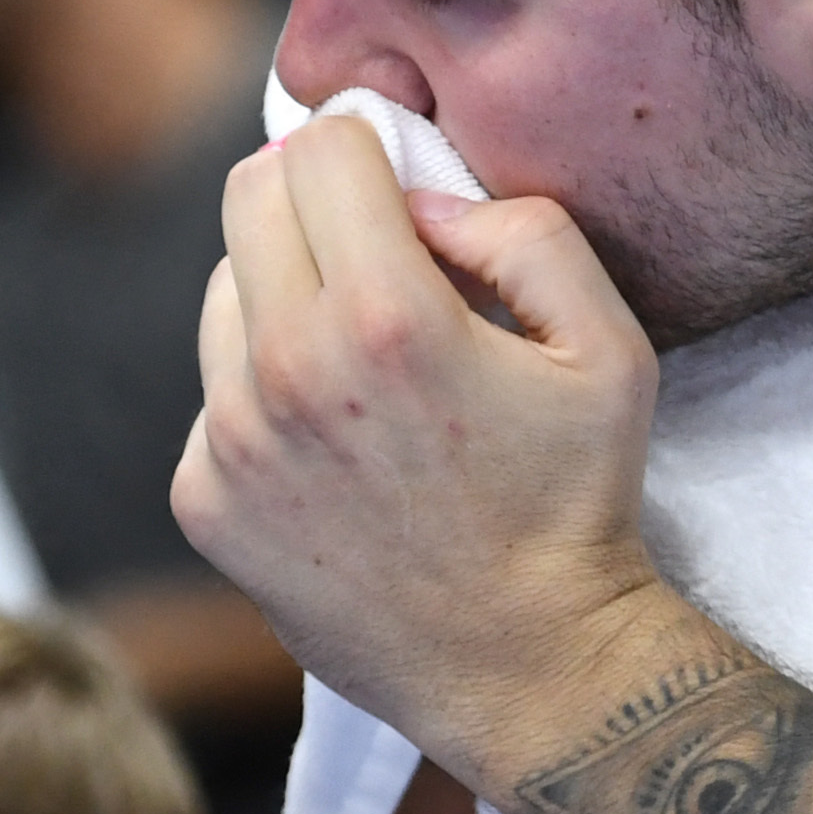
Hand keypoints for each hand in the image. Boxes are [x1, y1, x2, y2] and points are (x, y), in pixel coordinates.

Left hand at [175, 112, 670, 769]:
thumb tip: (423, 201)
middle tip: (373, 251)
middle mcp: (288, 369)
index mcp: (387, 316)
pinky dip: (262, 392)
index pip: (319, 146)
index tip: (397, 187)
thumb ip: (526, 233)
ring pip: (224, 292)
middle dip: (313, 200)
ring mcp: (231, 440)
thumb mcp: (609, 348)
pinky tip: (337, 444)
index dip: (367, 150)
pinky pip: (212, 391)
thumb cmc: (576, 505)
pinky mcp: (203, 500)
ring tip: (363, 365)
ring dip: (284, 297)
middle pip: (248, 197)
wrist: (527, 667)